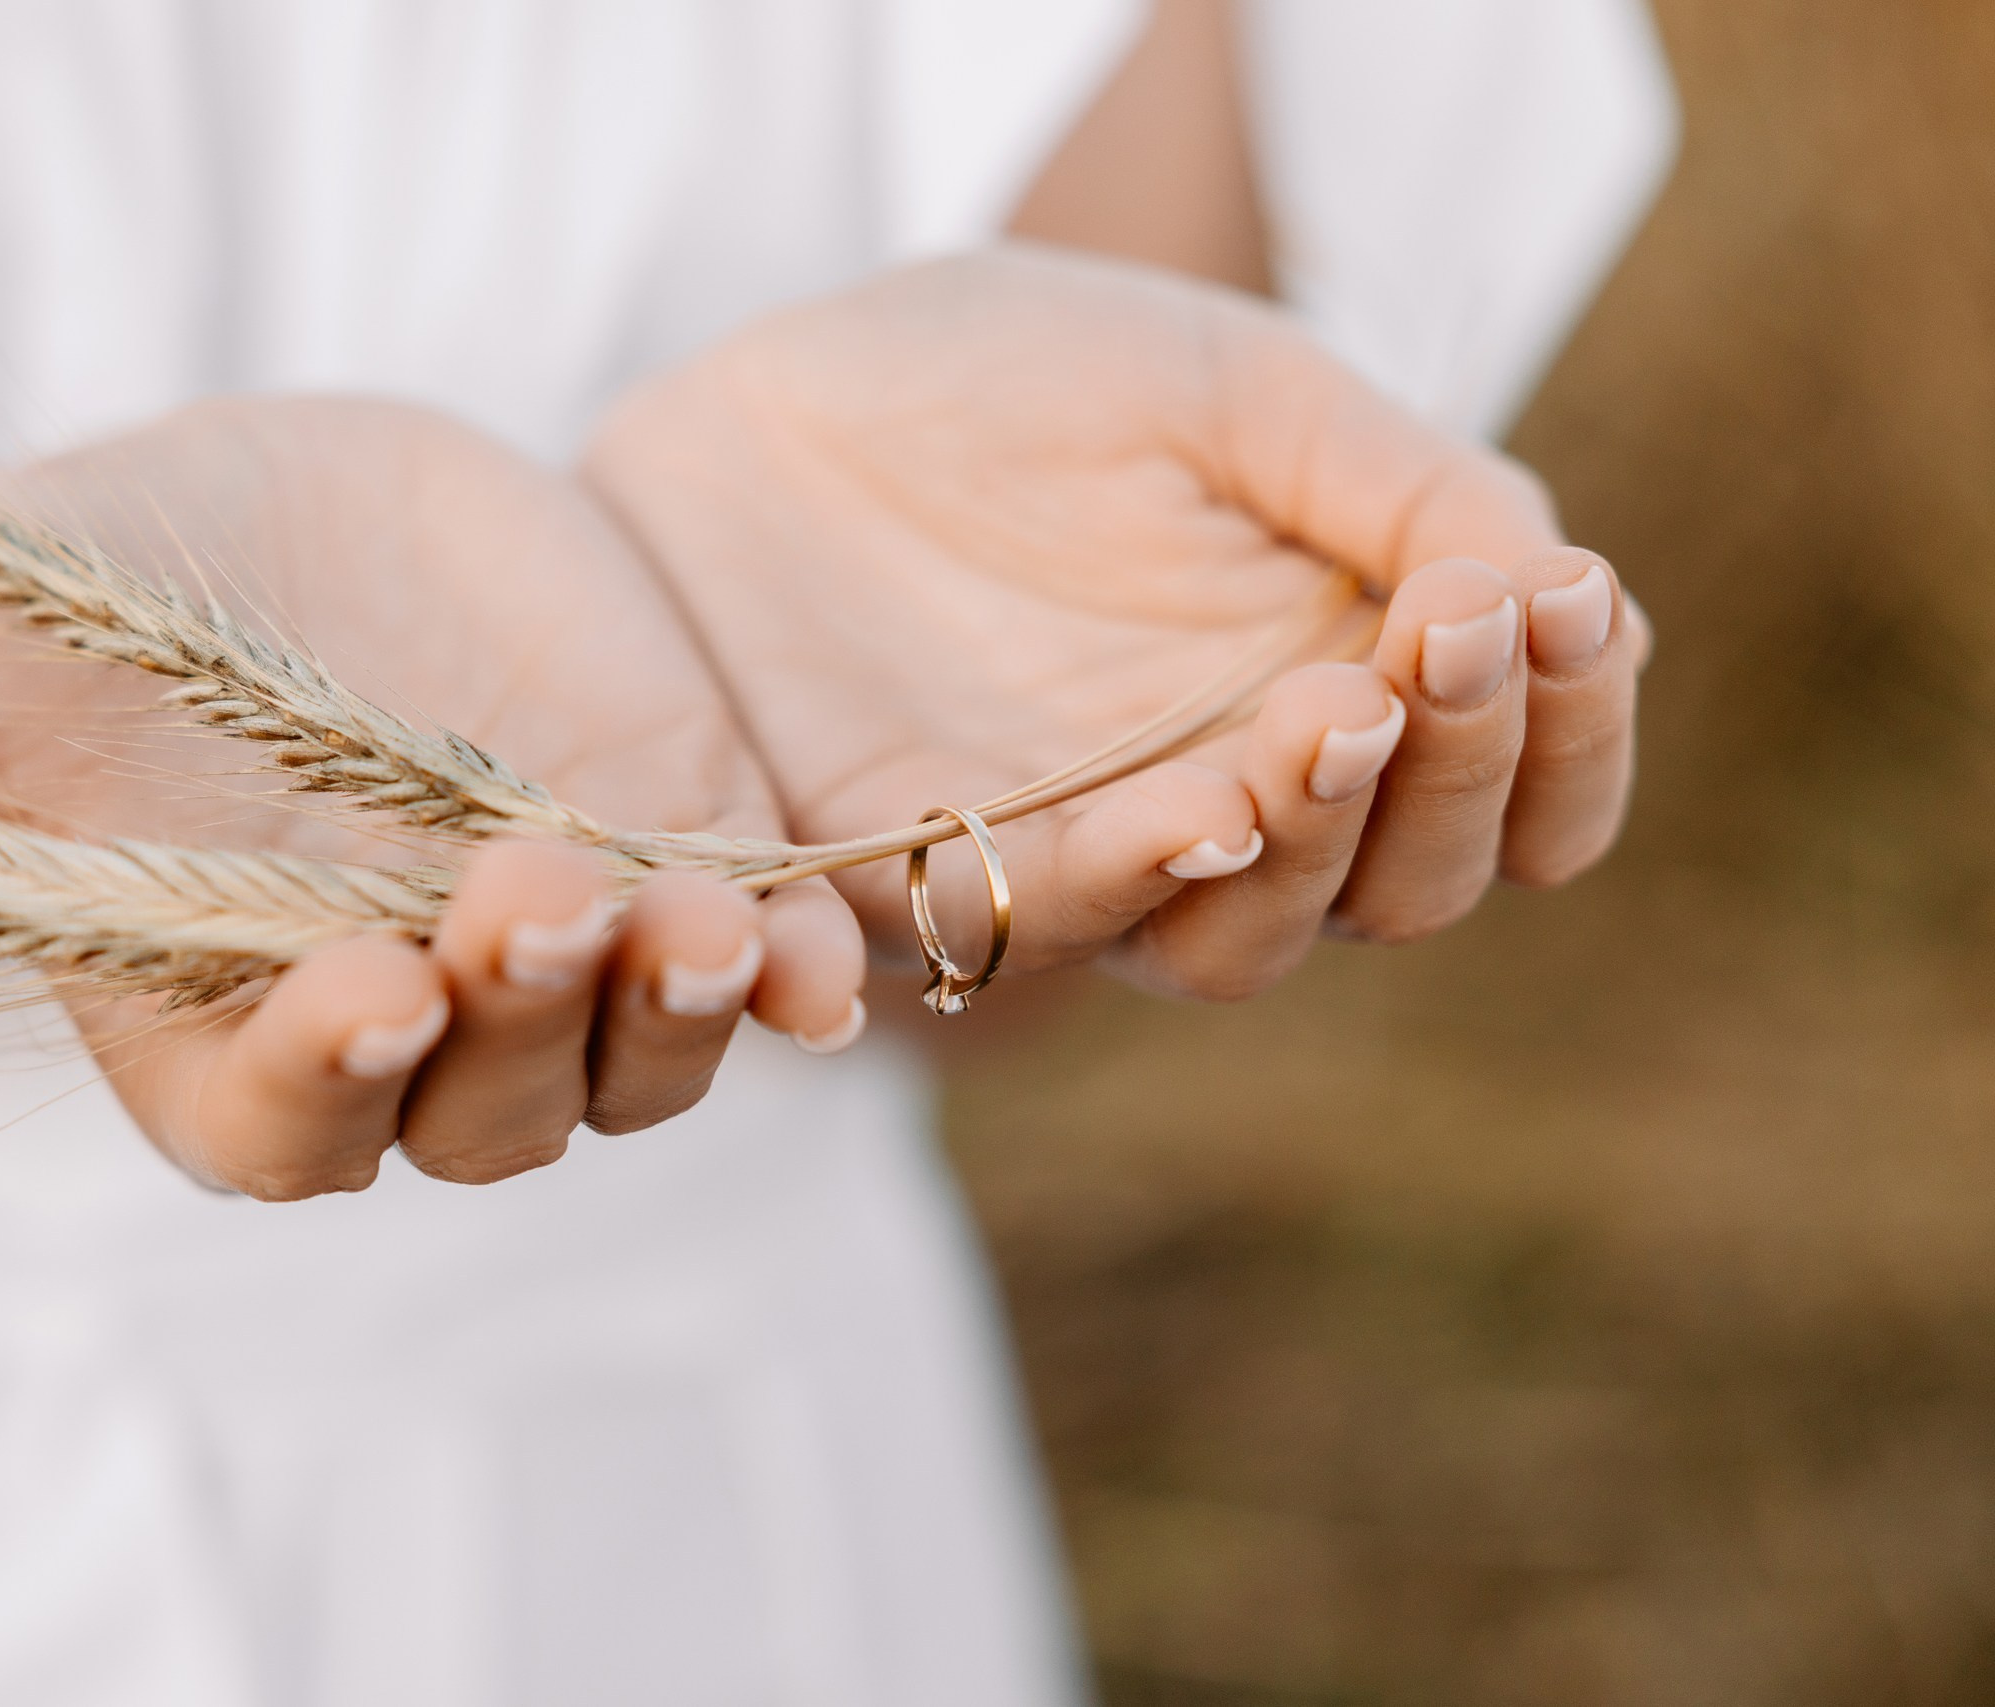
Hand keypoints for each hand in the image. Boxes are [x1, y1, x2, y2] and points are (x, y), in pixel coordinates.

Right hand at [0, 399, 863, 1228]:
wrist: (263, 486)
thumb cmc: (65, 612)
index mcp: (230, 1029)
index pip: (290, 1127)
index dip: (325, 1080)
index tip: (359, 982)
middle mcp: (409, 1025)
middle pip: (488, 1114)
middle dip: (515, 1026)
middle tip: (523, 895)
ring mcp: (555, 950)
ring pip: (635, 1060)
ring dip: (673, 1013)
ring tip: (693, 916)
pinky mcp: (675, 855)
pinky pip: (758, 963)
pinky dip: (801, 972)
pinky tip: (829, 950)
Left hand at [586, 246, 1640, 999]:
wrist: (765, 378)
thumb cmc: (1001, 377)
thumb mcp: (1225, 387)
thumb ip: (1397, 485)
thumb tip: (1558, 591)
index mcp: (1333, 684)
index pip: (1510, 787)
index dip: (1570, 726)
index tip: (1564, 600)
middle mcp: (1229, 798)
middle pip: (1404, 886)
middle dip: (1469, 776)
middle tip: (1457, 638)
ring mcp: (1082, 850)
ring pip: (1243, 937)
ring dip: (1319, 842)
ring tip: (1334, 710)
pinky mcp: (924, 873)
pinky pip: (1041, 921)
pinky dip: (1135, 877)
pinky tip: (1203, 804)